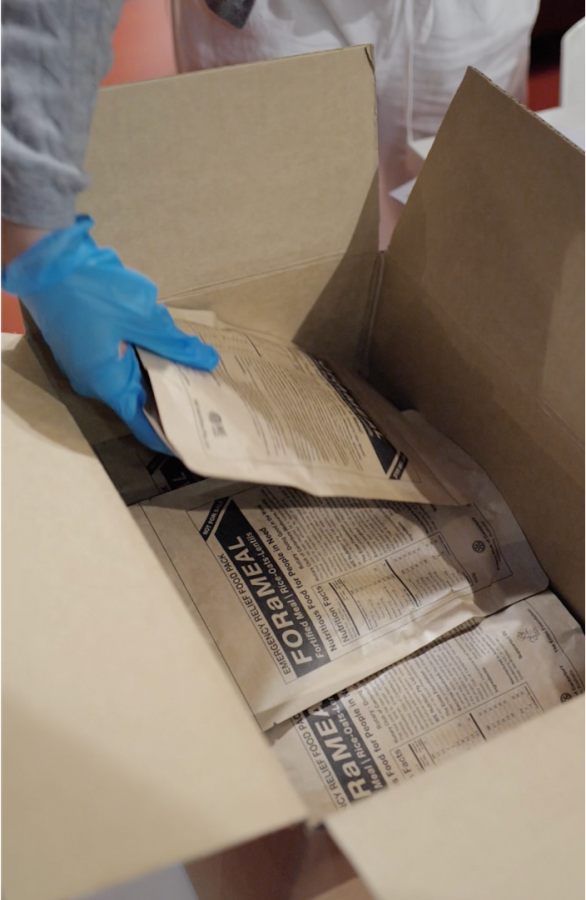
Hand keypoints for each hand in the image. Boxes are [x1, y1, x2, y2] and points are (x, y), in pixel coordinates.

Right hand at [2, 216, 218, 452]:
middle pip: (139, 396)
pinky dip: (143, 352)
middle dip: (172, 395)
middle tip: (208, 395)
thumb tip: (207, 362)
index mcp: (106, 383)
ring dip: (158, 369)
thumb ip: (176, 344)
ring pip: (131, 372)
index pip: (141, 422)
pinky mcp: (85, 341)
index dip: (167, 432)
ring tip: (195, 368)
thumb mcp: (143, 318)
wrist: (46, 257)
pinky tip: (166, 342)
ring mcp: (86, 360)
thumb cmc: (91, 291)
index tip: (193, 437)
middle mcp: (94, 379)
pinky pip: (119, 355)